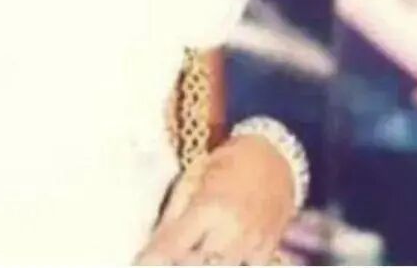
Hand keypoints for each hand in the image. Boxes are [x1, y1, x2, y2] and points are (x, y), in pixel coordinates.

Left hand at [134, 134, 295, 264]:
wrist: (277, 159)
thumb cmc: (229, 163)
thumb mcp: (194, 177)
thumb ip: (174, 213)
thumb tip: (153, 243)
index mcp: (209, 208)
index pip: (173, 245)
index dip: (152, 258)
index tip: (139, 263)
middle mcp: (232, 232)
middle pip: (196, 265)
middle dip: (178, 262)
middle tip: (164, 257)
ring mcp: (252, 246)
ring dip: (200, 263)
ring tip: (189, 254)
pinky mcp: (267, 253)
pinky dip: (229, 265)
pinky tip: (216, 257)